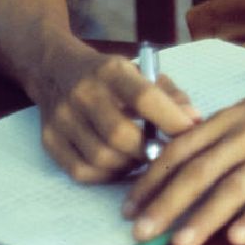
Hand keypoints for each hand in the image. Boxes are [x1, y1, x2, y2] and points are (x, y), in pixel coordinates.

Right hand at [33, 44, 200, 182]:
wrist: (55, 68)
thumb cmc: (108, 75)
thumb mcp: (139, 72)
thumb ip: (169, 94)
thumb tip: (195, 120)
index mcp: (110, 71)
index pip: (145, 97)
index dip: (170, 119)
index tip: (190, 132)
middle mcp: (83, 92)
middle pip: (120, 134)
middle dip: (148, 151)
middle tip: (164, 155)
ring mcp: (62, 117)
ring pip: (101, 157)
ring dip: (129, 166)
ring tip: (142, 159)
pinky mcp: (49, 140)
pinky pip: (81, 171)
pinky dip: (106, 176)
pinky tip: (119, 166)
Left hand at [122, 69, 244, 244]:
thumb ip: (219, 132)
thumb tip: (180, 158)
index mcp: (232, 117)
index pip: (182, 147)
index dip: (153, 176)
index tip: (130, 204)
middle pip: (201, 169)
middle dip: (167, 202)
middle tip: (140, 231)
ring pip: (234, 185)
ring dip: (205, 216)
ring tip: (180, 244)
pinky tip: (238, 237)